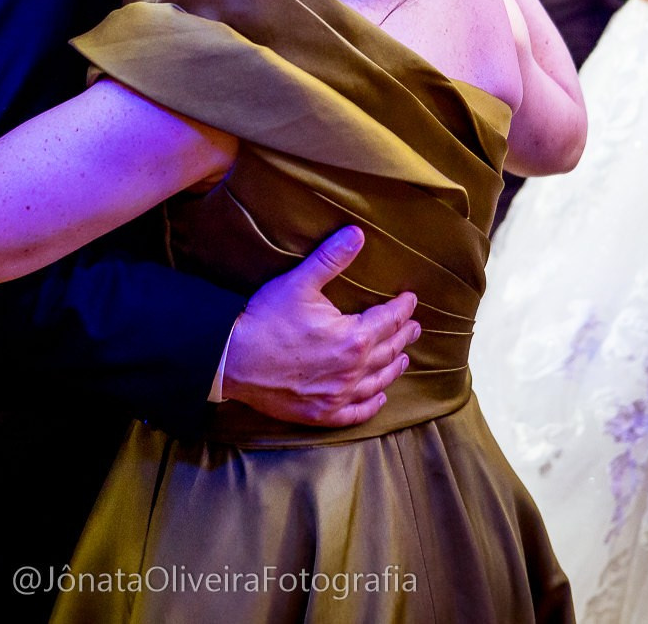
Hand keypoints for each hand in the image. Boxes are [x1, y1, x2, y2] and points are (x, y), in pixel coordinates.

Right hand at [221, 225, 419, 426]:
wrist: (232, 359)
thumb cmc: (266, 319)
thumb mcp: (299, 282)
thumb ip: (331, 258)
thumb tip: (357, 234)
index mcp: (353, 338)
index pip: (388, 320)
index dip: (402, 308)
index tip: (410, 300)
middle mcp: (352, 370)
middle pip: (388, 351)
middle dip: (403, 336)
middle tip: (414, 327)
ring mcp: (338, 395)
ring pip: (377, 382)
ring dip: (393, 368)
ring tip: (403, 359)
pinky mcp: (322, 413)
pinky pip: (356, 413)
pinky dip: (372, 404)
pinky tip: (379, 397)